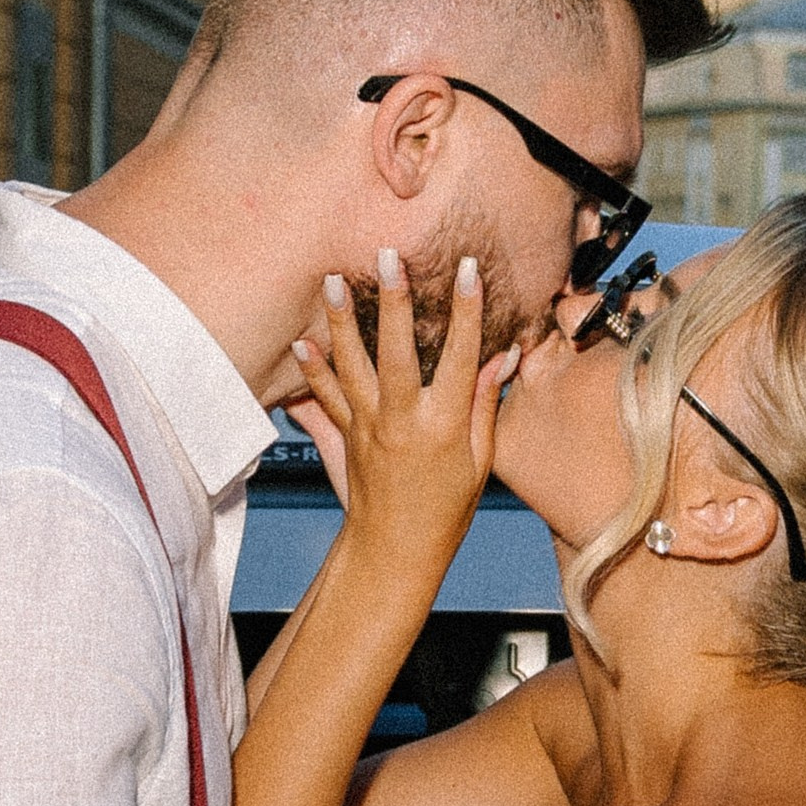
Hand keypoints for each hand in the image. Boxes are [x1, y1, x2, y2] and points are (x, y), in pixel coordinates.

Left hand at [286, 247, 516, 596]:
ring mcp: (369, 427)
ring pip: (351, 365)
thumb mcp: (479, 460)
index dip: (467, 310)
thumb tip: (504, 356)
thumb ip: (483, 403)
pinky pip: (325, 396)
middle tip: (388, 257)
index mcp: (444, 424)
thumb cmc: (447, 508)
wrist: (396, 549)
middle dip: (393, 299)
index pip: (460, 355)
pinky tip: (301, 339)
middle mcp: (403, 421)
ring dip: (340, 321)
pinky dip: (312, 368)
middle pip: (396, 350)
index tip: (469, 270)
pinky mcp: (346, 436)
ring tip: (332, 280)